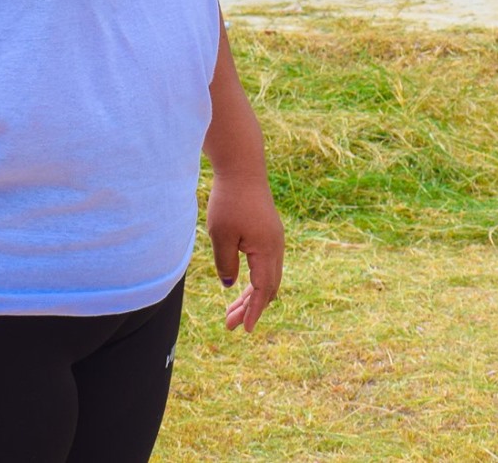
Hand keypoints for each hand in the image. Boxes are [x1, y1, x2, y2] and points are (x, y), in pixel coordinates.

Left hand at [207, 168, 283, 332]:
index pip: (262, 290)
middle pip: (268, 287)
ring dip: (251, 295)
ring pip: (267, 277)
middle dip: (250, 308)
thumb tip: (230, 285)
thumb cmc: (230, 200)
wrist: (243, 168)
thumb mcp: (221, 236)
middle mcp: (276, 247)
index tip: (245, 330)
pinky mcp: (268, 233)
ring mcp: (274, 239)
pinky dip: (254, 280)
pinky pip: (265, 265)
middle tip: (230, 325)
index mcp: (267, 250)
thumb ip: (225, 264)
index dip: (254, 311)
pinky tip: (240, 286)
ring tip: (231, 312)